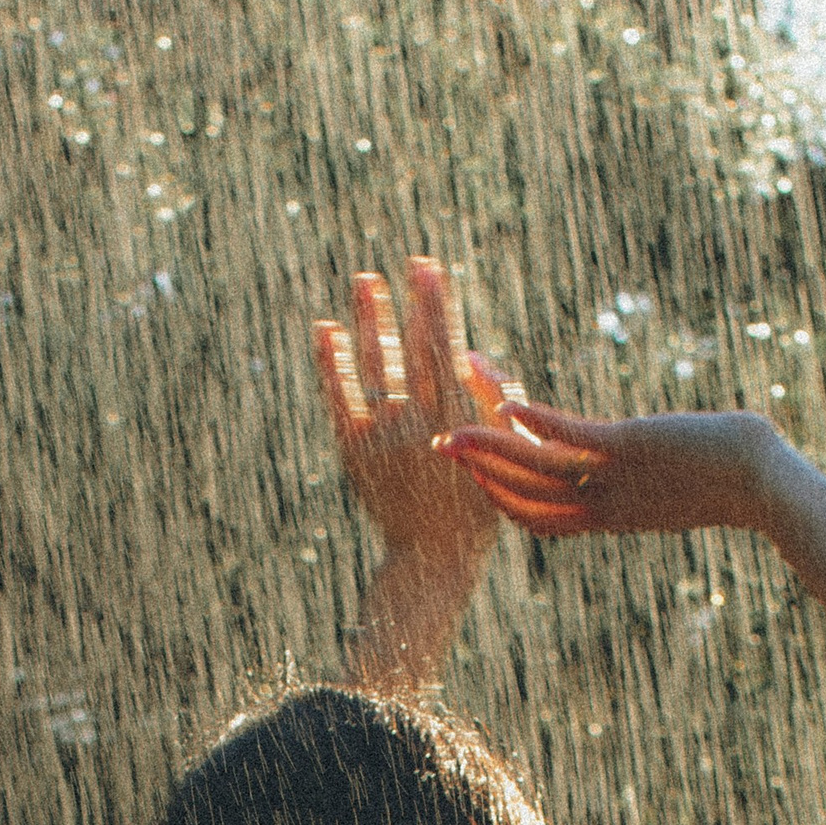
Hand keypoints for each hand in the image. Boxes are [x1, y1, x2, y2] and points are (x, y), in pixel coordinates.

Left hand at [313, 256, 521, 590]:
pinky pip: (340, 398)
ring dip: (371, 319)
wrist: (430, 560)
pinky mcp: (355, 451)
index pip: (444, 350)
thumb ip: (490, 404)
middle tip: (408, 264)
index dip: (437, 307)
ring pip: (375, 365)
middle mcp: (417, 422)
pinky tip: (327, 330)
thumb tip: (474, 354)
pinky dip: (331, 362)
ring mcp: (382, 436)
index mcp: (456, 421)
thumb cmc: (474, 507)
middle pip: (412, 349)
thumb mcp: (499, 456)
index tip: (432, 270)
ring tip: (366, 282)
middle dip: (411, 303)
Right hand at [435, 400, 778, 540]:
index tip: (469, 474)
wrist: (764, 481)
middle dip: (478, 473)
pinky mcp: (631, 447)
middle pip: (524, 496)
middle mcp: (604, 505)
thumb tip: (646, 463)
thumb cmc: (731, 477)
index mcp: (609, 519)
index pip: (535, 519)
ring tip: (453, 431)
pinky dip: (538, 424)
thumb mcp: (676, 484)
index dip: (497, 498)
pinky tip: (509, 405)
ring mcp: (615, 478)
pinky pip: (572, 439)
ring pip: (537, 469)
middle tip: (438, 448)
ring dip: (491, 449)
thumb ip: (646, 478)